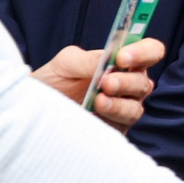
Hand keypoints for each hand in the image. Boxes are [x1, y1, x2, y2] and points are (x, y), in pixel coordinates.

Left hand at [33, 37, 165, 133]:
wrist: (32, 108)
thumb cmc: (54, 81)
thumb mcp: (67, 63)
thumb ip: (89, 59)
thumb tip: (109, 61)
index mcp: (124, 63)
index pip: (151, 52)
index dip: (143, 52)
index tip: (122, 57)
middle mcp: (129, 86)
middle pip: (144, 83)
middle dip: (127, 82)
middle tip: (106, 83)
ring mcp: (123, 110)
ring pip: (135, 108)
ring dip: (119, 105)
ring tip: (97, 102)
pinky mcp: (113, 131)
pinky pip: (121, 128)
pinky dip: (109, 121)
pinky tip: (92, 116)